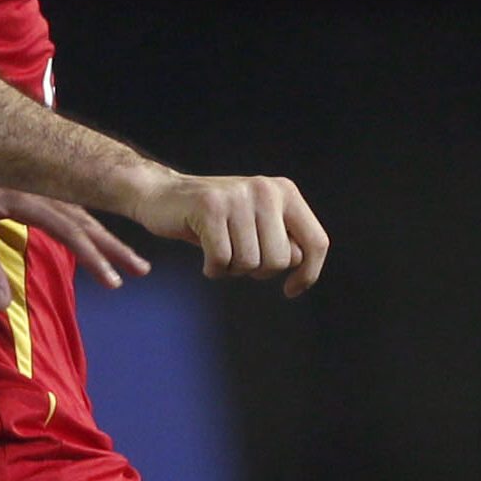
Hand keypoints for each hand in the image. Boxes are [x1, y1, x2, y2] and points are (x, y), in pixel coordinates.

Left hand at [0, 171, 152, 311]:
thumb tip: (5, 305)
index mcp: (22, 196)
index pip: (68, 229)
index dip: (93, 256)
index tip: (115, 280)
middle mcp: (33, 185)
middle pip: (83, 217)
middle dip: (112, 245)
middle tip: (142, 268)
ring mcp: (29, 182)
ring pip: (76, 208)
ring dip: (101, 233)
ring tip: (124, 255)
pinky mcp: (22, 183)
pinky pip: (62, 202)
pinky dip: (81, 219)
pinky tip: (88, 230)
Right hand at [126, 171, 328, 296]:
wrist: (163, 195)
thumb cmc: (215, 219)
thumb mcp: (257, 224)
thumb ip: (283, 240)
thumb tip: (301, 262)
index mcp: (285, 192)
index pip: (317, 242)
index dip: (308, 274)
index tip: (291, 290)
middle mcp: (266, 190)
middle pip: (280, 260)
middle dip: (258, 270)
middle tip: (237, 256)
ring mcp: (238, 197)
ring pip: (250, 263)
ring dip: (232, 269)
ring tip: (220, 250)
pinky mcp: (210, 208)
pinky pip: (222, 260)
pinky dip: (213, 269)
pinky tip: (205, 257)